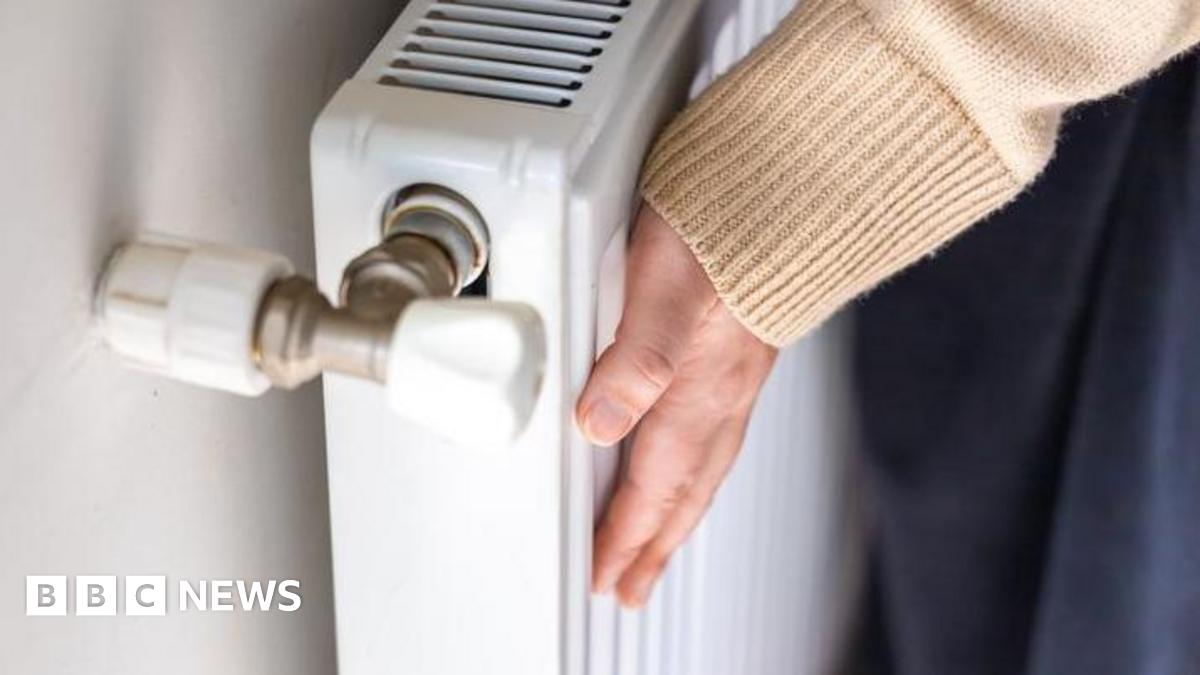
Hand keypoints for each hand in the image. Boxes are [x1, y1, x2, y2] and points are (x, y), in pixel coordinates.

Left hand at [576, 203, 777, 607]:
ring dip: (676, 515)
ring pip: (703, 469)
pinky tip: (693, 458)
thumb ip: (638, 357)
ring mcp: (737, 375)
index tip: (605, 576)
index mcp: (698, 387)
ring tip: (656, 546)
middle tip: (631, 586)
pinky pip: (720, 436)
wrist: (796, 184)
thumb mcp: (667, 284)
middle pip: (682, 492)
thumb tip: (599, 423)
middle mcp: (722, 392)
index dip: (624, 535)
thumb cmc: (730, 223)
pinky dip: (699, 469)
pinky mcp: (743, 351)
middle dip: (653, 544)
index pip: (652, 484)